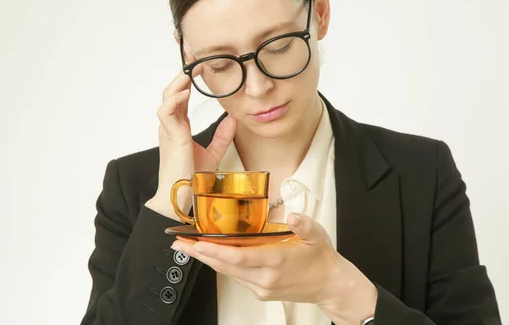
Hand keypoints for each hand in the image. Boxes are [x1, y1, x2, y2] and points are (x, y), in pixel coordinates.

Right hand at [146, 72, 236, 219]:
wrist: (182, 198)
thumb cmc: (192, 178)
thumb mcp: (213, 153)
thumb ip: (222, 136)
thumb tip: (234, 119)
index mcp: (178, 128)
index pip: (180, 97)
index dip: (187, 80)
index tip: (198, 65)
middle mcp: (171, 127)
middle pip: (171, 92)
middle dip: (181, 74)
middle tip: (194, 59)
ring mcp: (169, 132)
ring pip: (166, 98)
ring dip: (177, 83)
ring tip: (190, 72)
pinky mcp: (172, 139)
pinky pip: (166, 113)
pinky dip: (175, 101)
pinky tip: (185, 94)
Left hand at [171, 213, 376, 324]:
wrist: (329, 285)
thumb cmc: (321, 257)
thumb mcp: (317, 235)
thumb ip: (304, 224)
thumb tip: (293, 216)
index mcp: (276, 260)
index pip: (238, 256)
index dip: (214, 250)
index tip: (196, 242)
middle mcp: (265, 277)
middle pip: (226, 266)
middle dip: (200, 254)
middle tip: (179, 243)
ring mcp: (262, 287)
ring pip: (228, 272)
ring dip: (207, 260)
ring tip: (188, 248)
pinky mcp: (261, 292)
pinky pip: (236, 277)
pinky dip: (222, 265)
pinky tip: (211, 256)